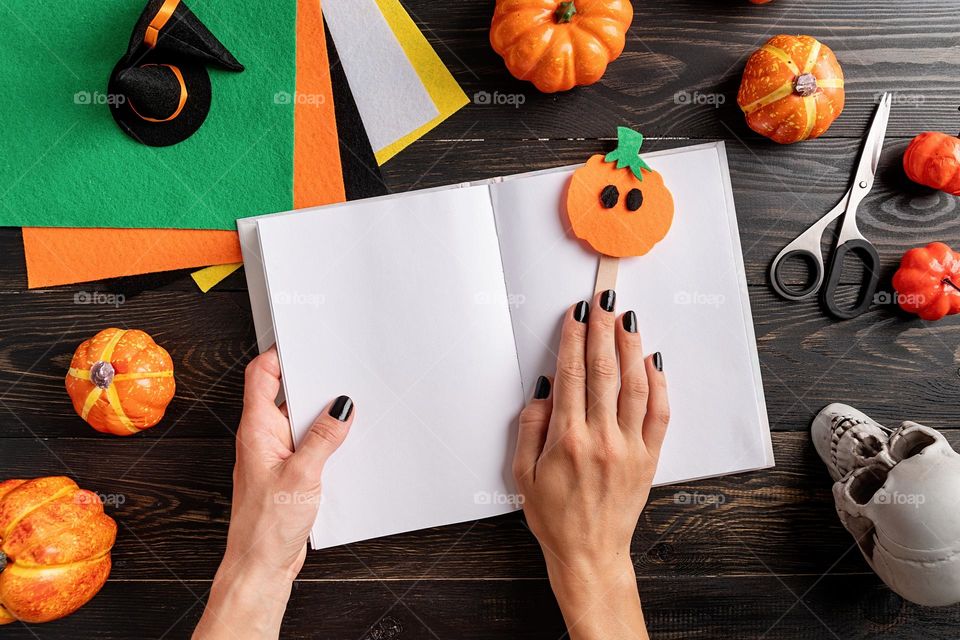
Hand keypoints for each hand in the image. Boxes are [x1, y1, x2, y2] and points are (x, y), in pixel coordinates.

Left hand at [194, 348, 354, 638]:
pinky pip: (307, 442)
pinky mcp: (288, 471)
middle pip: (283, 393)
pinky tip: (343, 443)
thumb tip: (341, 406)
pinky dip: (325, 438)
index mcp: (256, 429)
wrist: (261, 565)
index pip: (261, 375)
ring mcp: (275, 453)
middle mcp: (263, 437)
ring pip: (299, 418)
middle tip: (337, 372)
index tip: (305, 343)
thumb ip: (324, 437)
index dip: (280, 354)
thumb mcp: (303, 474)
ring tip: (346, 410)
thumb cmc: (266, 526)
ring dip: (320, 414)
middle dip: (310, 381)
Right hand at [514, 290, 668, 639]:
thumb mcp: (523, 473)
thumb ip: (531, 426)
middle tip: (601, 302)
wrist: (589, 554)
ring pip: (634, 385)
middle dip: (601, 330)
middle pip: (603, 371)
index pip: (571, 374)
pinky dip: (657, 384)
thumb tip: (546, 388)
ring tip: (626, 320)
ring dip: (630, 347)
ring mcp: (629, 447)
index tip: (574, 315)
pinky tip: (652, 361)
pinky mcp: (649, 457)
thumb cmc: (553, 517)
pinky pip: (658, 413)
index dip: (572, 339)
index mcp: (567, 439)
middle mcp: (601, 438)